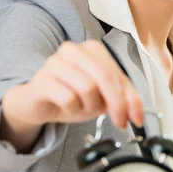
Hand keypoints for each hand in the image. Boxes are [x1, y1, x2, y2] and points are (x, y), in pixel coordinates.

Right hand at [0, 40, 143, 150]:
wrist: (35, 104)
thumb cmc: (69, 96)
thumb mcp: (101, 98)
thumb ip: (121, 100)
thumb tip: (137, 113)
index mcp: (91, 49)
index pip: (118, 73)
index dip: (130, 98)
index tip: (136, 118)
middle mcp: (73, 50)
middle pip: (105, 78)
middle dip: (116, 104)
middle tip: (119, 122)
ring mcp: (55, 62)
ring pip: (87, 88)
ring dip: (89, 106)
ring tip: (82, 108)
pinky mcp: (42, 79)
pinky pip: (68, 98)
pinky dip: (73, 110)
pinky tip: (67, 108)